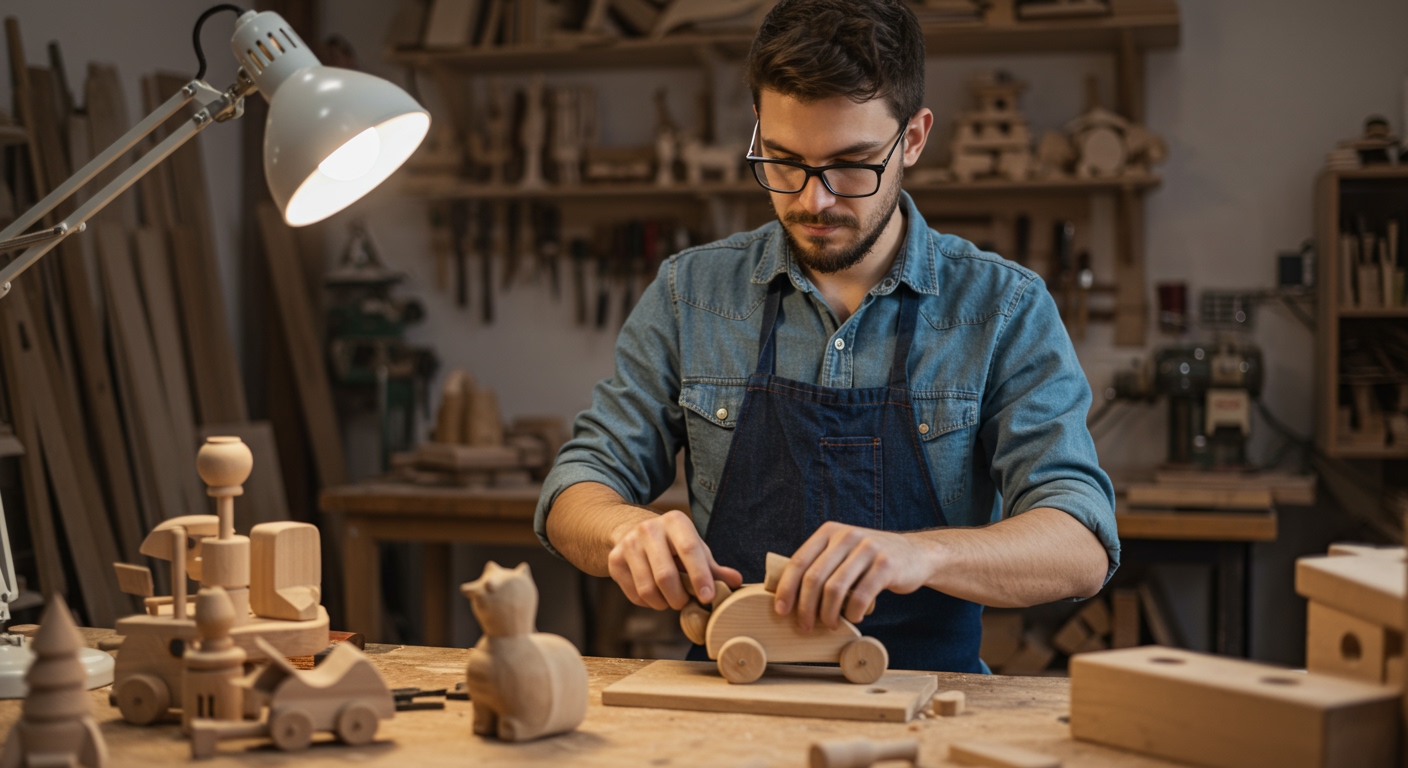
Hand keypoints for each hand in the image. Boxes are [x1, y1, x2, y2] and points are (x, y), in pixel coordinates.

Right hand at [607, 509, 742, 610]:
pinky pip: (634, 595)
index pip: (689, 550)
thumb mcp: (694, 548)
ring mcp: (628, 544)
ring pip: (648, 589)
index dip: (700, 577)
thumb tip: (737, 582)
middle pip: (665, 575)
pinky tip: (654, 594)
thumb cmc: (672, 544)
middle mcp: (649, 528)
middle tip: (685, 603)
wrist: (630, 531)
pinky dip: (648, 603)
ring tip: (670, 599)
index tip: (708, 598)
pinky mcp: (614, 560)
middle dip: (679, 598)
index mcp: (675, 521)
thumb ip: (714, 568)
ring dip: (663, 604)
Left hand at [772, 522, 934, 631]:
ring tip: (830, 625)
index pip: (799, 561)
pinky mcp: (886, 564)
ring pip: (835, 589)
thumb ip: (821, 565)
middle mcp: (847, 536)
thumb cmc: (870, 561)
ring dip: (828, 614)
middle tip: (804, 626)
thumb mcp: (844, 553)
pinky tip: (853, 618)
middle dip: (805, 607)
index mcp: (830, 532)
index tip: (781, 611)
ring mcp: (868, 548)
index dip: (786, 588)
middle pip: (814, 577)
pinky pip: (860, 596)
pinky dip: (852, 613)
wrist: (915, 555)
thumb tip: (787, 596)